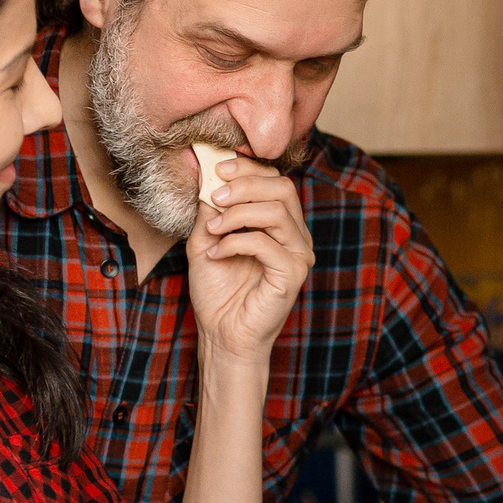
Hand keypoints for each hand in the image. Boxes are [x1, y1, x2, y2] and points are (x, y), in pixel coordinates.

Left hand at [186, 154, 312, 367]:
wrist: (221, 334)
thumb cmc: (217, 290)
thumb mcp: (207, 237)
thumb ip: (210, 206)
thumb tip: (204, 168)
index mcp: (280, 223)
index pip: (275, 180)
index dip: (248, 169)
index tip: (217, 170)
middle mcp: (295, 235)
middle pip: (283, 188)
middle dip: (245, 185)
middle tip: (215, 196)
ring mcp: (298, 254)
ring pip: (276, 211)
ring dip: (237, 214)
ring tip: (213, 229)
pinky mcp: (292, 274)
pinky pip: (266, 243)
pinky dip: (235, 243)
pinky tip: (216, 254)